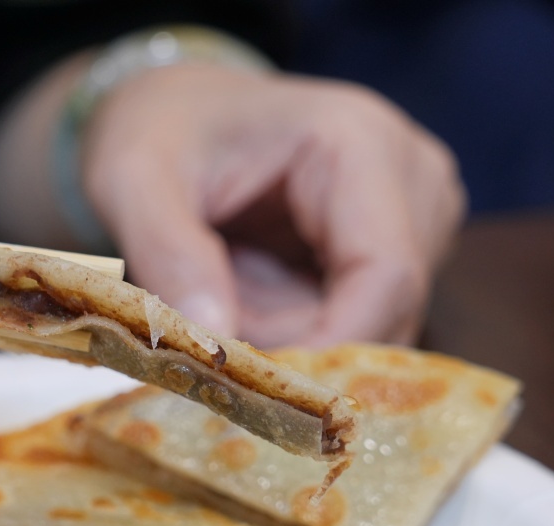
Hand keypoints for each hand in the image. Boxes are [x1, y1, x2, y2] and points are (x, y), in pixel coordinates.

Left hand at [81, 63, 465, 346]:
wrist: (180, 110)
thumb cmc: (159, 132)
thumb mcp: (133, 181)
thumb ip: (168, 254)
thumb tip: (216, 343)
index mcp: (359, 142)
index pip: (386, 275)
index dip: (331, 346)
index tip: (256, 387)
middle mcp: (413, 178)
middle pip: (388, 312)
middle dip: (303, 348)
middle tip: (218, 342)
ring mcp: (420, 215)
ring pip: (379, 328)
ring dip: (298, 340)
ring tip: (230, 297)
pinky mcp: (407, 246)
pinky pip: (367, 323)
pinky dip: (305, 332)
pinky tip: (255, 297)